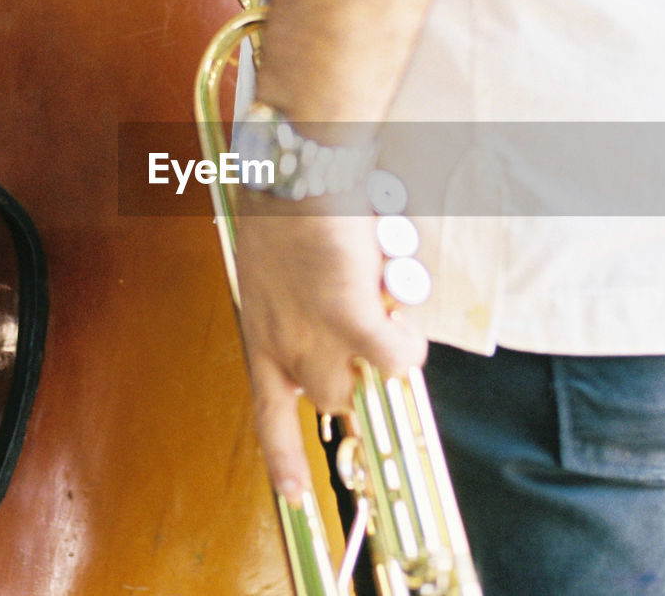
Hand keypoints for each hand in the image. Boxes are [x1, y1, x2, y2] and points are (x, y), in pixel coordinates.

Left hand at [233, 190, 427, 499]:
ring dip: (382, 358)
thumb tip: (346, 327)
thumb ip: (301, 307)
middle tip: (374, 334)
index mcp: (259, 330)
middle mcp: (280, 341)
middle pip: (326, 400)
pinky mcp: (347, 316)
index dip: (282, 459)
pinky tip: (404, 325)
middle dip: (356, 374)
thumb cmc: (289, 206)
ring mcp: (312, 334)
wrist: (298, 168)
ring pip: (359, 385)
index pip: (266, 412)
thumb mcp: (277, 269)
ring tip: (386, 312)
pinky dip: (406, 349)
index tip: (294, 497)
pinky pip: (395, 360)